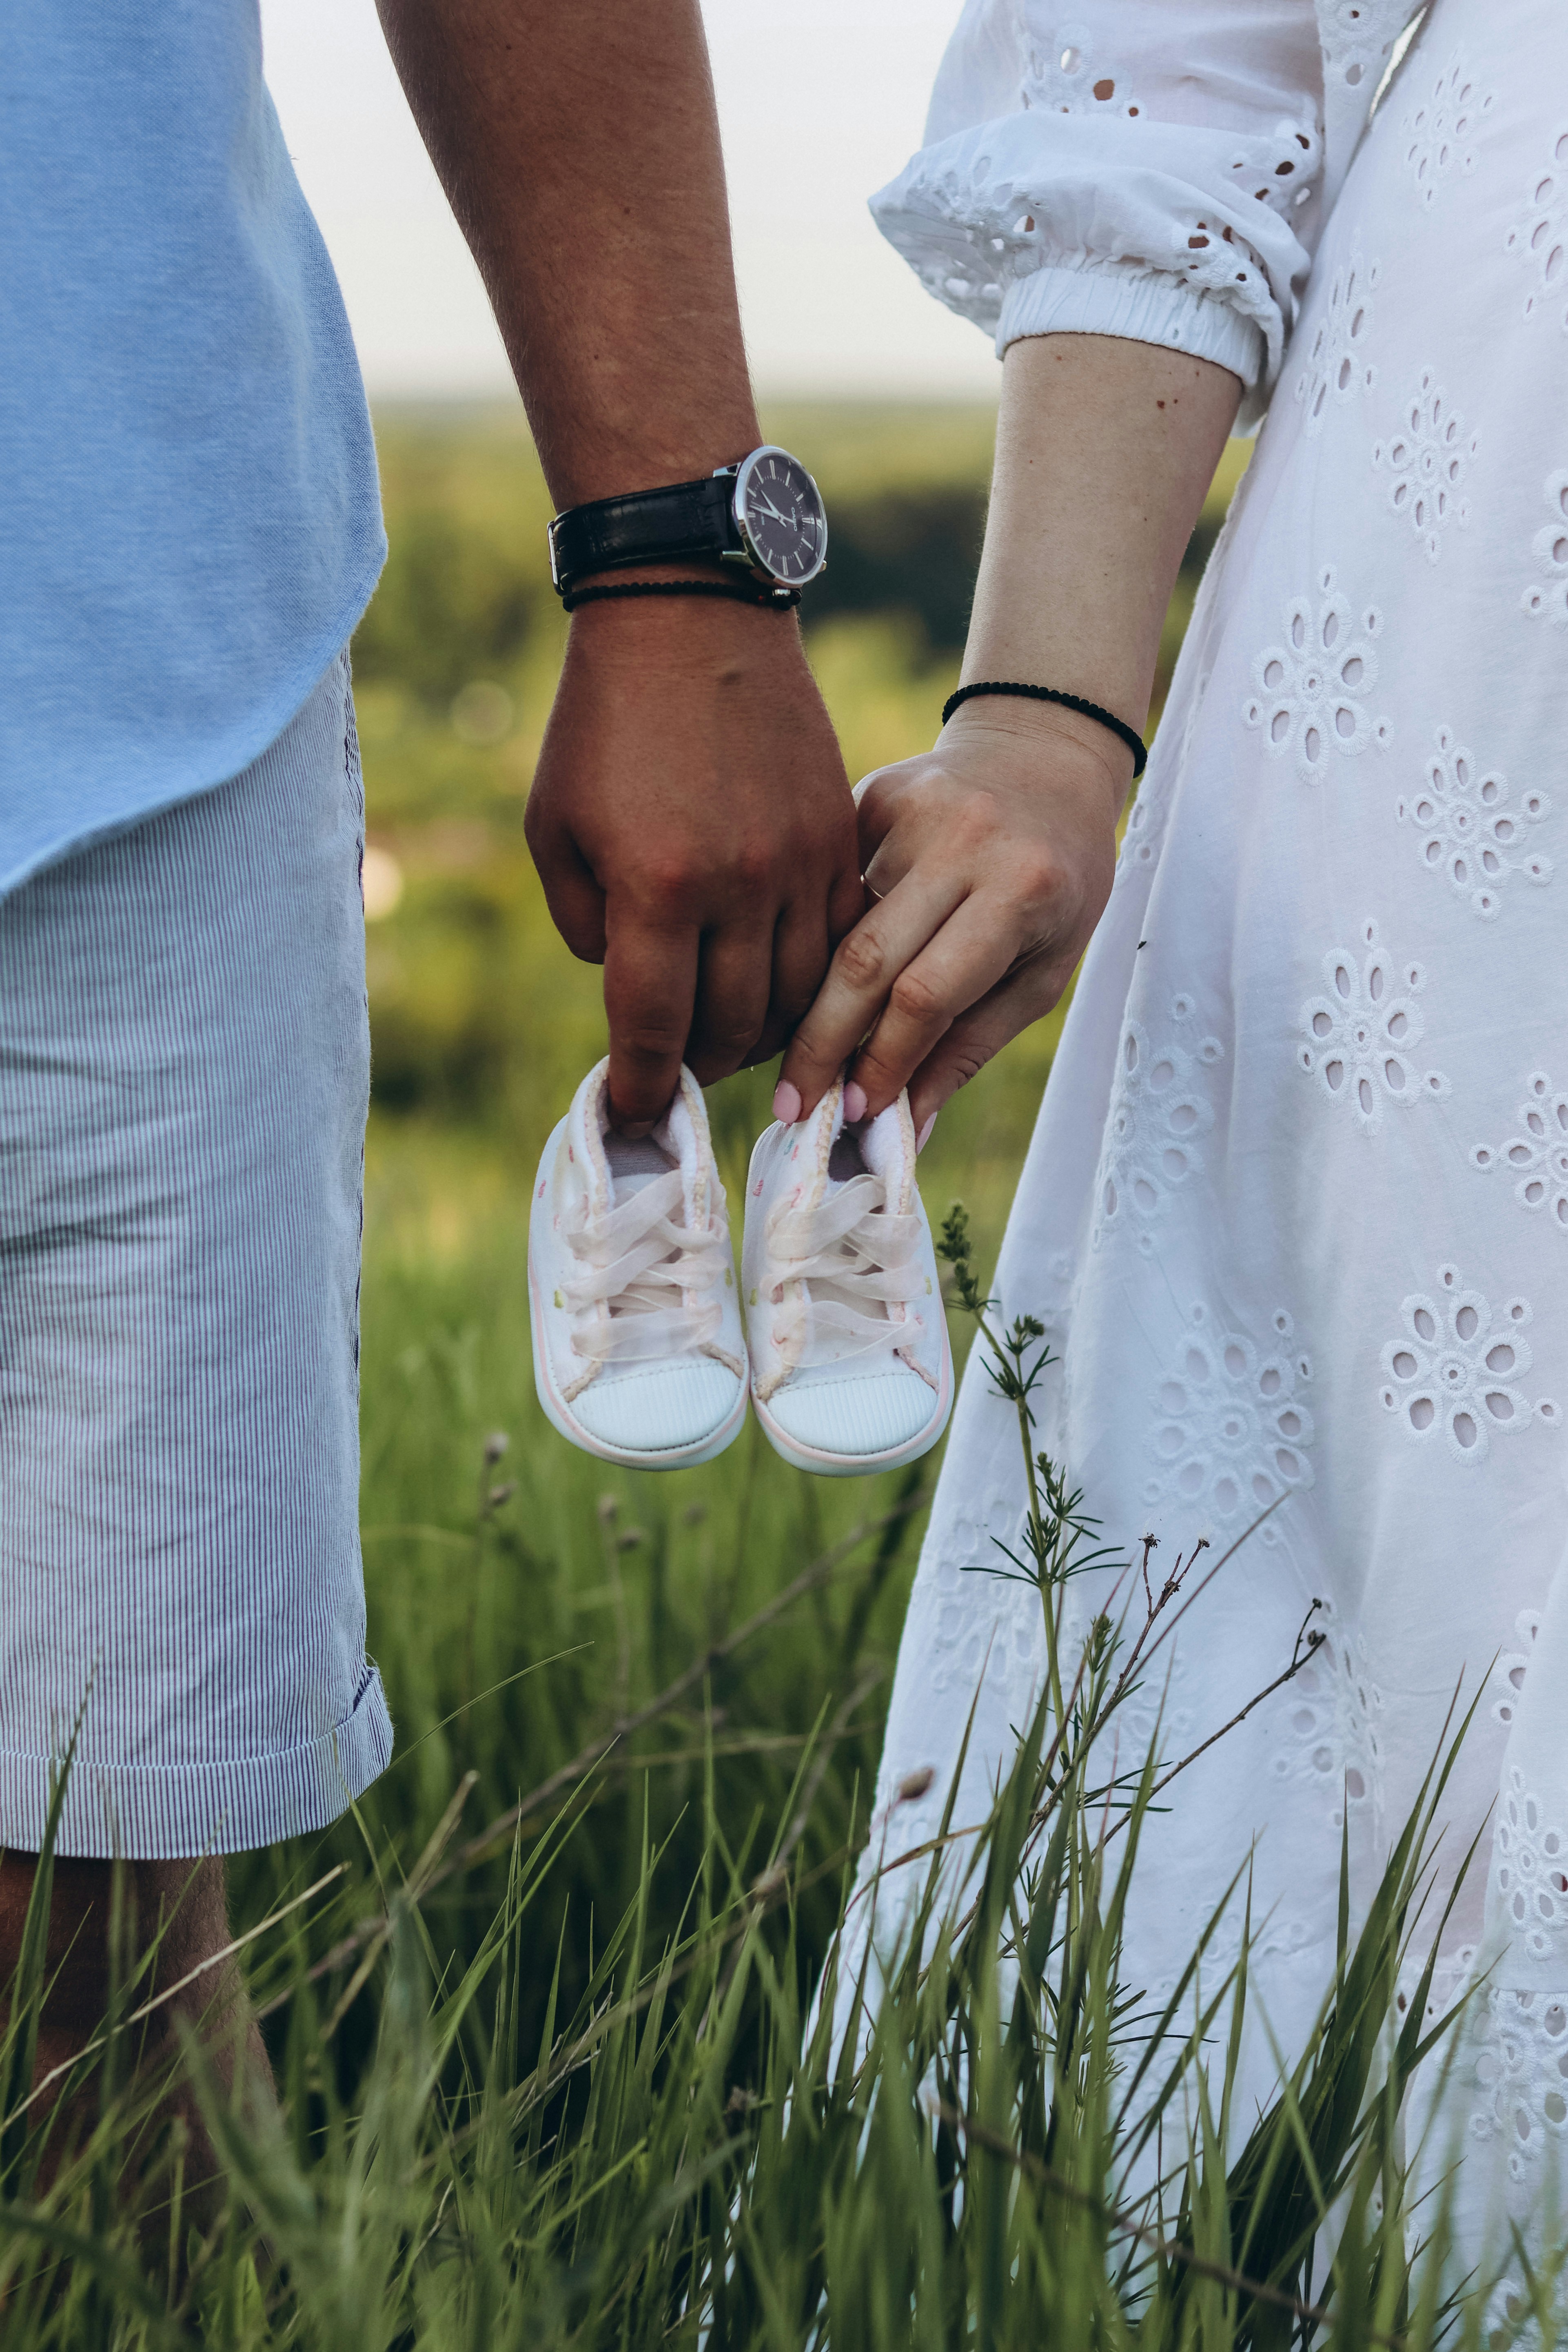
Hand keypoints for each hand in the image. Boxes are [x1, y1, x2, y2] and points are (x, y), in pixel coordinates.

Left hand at [525, 591, 862, 1132]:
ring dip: (763, 1035)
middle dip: (700, 1067)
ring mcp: (797, 862)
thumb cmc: (604, 724)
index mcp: (656, 888)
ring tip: (733, 1041)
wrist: (690, 618)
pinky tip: (781, 984)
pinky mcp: (836, 838)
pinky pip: (837, 939)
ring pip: (798, 994)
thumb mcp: (556, 829)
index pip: (653, 1026)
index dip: (642, 1085)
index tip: (635, 1114)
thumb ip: (587, 924)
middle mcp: (737, 885)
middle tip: (680, 1076)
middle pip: (733, 1025)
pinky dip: (810, 979)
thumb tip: (629, 985)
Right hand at [777, 700, 1128, 1135]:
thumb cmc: (1055, 884)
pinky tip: (799, 977)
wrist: (1045, 757)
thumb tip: (908, 1129)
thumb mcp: (1040, 970)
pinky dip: (811, 937)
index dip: (882, 1059)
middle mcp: (962, 843)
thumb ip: (970, 1048)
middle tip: (791, 1104)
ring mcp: (910, 811)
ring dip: (804, 1000)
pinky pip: (826, 885)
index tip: (852, 1111)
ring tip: (783, 1055)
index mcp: (1020, 890)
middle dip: (821, 1044)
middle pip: (863, 961)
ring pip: (832, 926)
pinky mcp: (872, 793)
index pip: (926, 993)